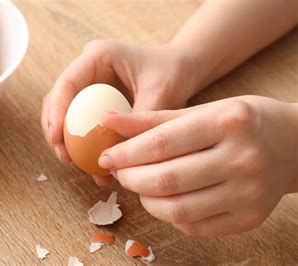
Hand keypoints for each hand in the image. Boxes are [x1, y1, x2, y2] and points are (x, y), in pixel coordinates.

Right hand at [41, 40, 199, 185]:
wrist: (182, 71)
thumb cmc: (173, 73)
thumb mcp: (161, 93)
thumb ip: (138, 119)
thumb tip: (116, 151)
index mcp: (98, 56)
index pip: (67, 83)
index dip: (56, 111)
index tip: (57, 138)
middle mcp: (87, 69)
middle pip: (57, 99)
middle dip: (55, 129)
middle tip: (64, 157)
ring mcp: (88, 85)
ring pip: (64, 113)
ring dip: (65, 139)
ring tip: (73, 164)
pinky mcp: (93, 101)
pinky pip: (79, 123)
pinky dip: (81, 144)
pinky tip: (92, 165)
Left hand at [98, 96, 297, 235]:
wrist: (295, 146)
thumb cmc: (242, 122)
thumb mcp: (202, 110)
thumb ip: (153, 119)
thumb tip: (106, 121)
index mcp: (229, 122)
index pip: (161, 143)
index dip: (125, 153)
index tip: (106, 156)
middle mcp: (243, 158)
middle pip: (166, 179)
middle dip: (130, 178)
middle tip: (118, 171)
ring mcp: (249, 193)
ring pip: (177, 209)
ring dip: (146, 200)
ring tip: (138, 185)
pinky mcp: (250, 218)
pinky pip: (194, 225)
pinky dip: (169, 215)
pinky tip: (164, 199)